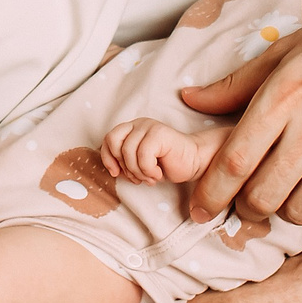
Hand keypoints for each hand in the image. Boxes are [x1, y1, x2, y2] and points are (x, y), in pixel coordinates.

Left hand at [99, 118, 214, 184]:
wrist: (193, 162)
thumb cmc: (165, 165)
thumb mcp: (138, 164)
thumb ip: (124, 161)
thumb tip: (113, 169)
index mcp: (131, 129)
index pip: (108, 139)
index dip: (108, 158)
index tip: (116, 173)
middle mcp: (138, 124)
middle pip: (115, 144)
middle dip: (124, 166)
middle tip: (138, 177)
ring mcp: (149, 126)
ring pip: (128, 152)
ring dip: (138, 172)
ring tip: (150, 177)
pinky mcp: (159, 133)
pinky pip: (143, 156)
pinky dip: (148, 170)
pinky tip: (158, 173)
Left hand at [177, 0, 301, 224]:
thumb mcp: (290, 50)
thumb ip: (237, 83)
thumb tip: (190, 100)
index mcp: (285, 91)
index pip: (234, 159)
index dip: (210, 192)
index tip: (200, 208)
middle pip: (261, 195)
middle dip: (245, 206)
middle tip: (246, 200)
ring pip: (297, 210)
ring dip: (286, 207)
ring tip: (289, 188)